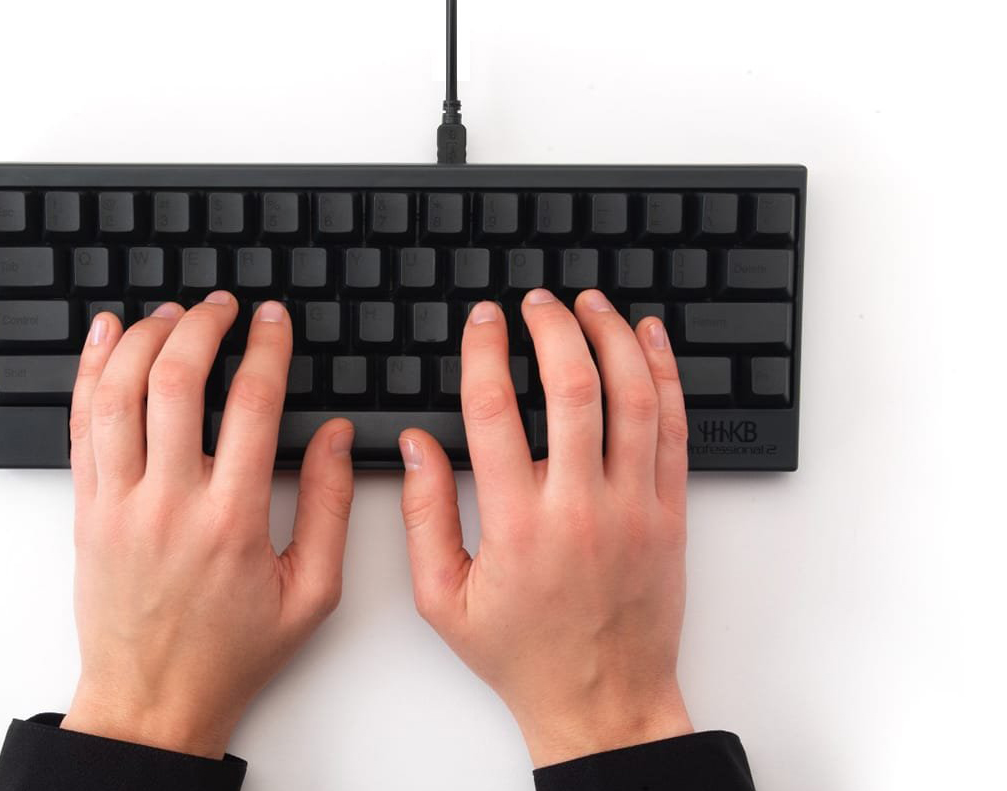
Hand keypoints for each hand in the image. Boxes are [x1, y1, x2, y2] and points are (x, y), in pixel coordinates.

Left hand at [61, 296, 354, 757]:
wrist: (152, 700)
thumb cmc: (230, 652)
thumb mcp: (311, 593)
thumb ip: (330, 507)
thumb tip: (334, 437)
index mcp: (232, 521)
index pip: (250, 405)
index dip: (266, 348)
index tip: (273, 320)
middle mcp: (169, 504)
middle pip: (175, 382)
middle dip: (203, 326)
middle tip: (223, 306)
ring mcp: (119, 504)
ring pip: (118, 393)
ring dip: (144, 339)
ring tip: (171, 315)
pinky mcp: (87, 510)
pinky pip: (80, 425)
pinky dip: (90, 371)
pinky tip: (105, 336)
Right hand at [399, 289, 692, 766]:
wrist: (604, 700)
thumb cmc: (524, 653)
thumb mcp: (444, 600)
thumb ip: (423, 517)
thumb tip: (415, 447)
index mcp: (518, 526)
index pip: (495, 412)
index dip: (486, 352)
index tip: (483, 321)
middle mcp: (580, 508)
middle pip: (572, 388)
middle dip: (552, 328)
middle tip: (537, 301)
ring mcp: (634, 508)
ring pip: (632, 398)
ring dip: (612, 337)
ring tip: (591, 303)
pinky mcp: (670, 514)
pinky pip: (674, 430)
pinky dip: (663, 376)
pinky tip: (648, 342)